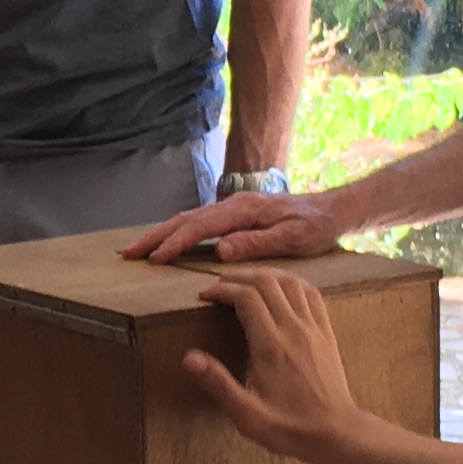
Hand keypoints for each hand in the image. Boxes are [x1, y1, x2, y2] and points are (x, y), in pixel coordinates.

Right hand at [121, 188, 348, 264]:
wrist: (333, 211)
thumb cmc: (316, 228)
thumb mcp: (293, 239)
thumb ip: (258, 243)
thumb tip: (220, 249)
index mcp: (244, 211)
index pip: (200, 227)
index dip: (175, 243)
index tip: (154, 258)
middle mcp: (234, 205)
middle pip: (186, 218)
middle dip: (156, 235)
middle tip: (129, 253)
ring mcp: (233, 208)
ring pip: (190, 219)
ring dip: (163, 233)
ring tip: (140, 249)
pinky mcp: (236, 215)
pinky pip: (200, 222)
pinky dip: (179, 231)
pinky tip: (170, 242)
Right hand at [176, 270, 389, 463]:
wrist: (336, 433)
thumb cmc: (289, 427)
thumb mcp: (247, 414)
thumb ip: (218, 384)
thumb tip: (189, 357)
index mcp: (271, 346)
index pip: (245, 297)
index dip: (222, 290)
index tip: (205, 295)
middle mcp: (293, 329)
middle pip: (266, 282)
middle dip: (238, 278)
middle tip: (220, 286)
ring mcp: (313, 328)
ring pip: (290, 282)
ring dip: (265, 276)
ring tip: (246, 283)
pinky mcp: (326, 333)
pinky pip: (311, 294)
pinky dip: (292, 283)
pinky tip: (281, 288)